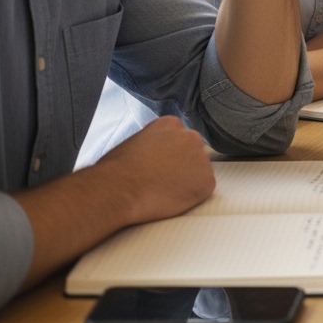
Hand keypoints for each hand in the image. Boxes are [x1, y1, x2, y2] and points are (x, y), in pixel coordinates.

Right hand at [95, 116, 215, 225]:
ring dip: (186, 182)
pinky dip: (191, 197)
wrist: (117, 189)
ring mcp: (202, 158)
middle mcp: (191, 136)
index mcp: (172, 124)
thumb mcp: (135, 142)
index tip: (158, 166)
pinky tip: (170, 199)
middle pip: (193, 153)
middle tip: (161, 181)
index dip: (169, 156)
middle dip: (182, 166)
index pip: (180, 139)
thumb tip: (158, 154)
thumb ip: (155, 142)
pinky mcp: (207, 181)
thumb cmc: (115, 170)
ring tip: (162, 191)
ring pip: (199, 172)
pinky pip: (202, 190)